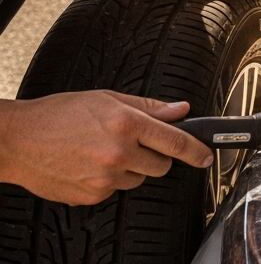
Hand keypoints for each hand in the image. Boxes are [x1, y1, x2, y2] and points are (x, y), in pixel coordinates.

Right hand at [0, 91, 213, 205]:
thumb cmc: (57, 115)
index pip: (176, 141)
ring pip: (138, 179)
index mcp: (126, 124)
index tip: (206, 157)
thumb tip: (180, 109)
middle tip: (132, 143)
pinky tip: (88, 165)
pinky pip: (115, 191)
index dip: (196, 151)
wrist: (17, 140)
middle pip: (161, 166)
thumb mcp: (107, 99)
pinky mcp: (91, 196)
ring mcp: (105, 178)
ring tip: (102, 151)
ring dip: (130, 168)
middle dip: (155, 156)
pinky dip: (109, 180)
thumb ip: (149, 106)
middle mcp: (119, 152)